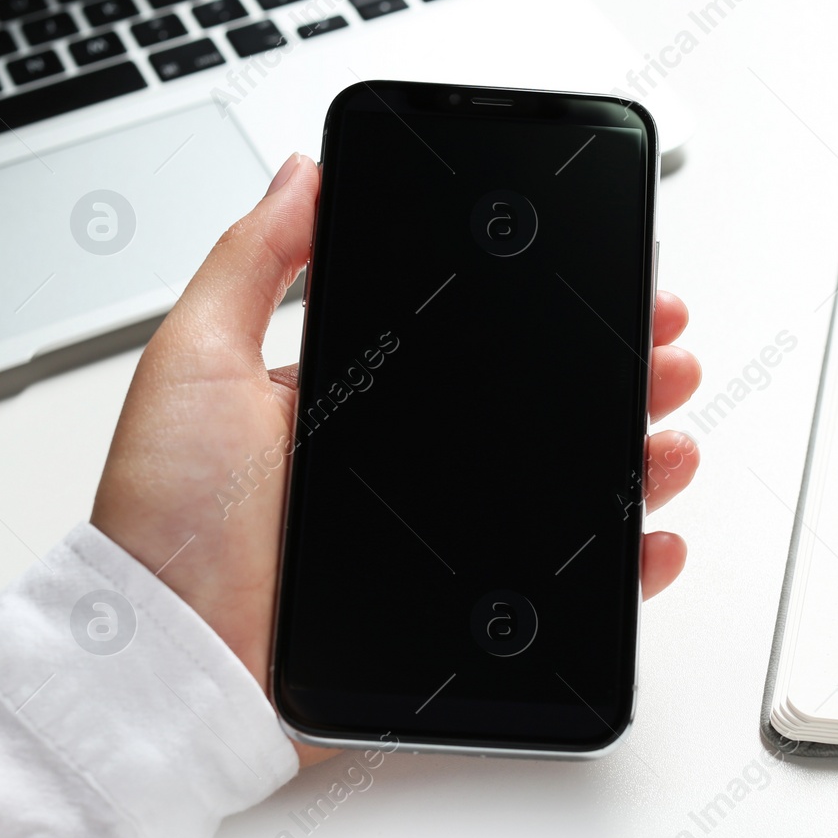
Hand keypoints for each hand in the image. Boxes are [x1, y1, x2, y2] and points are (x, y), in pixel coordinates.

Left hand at [91, 154, 701, 766]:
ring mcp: (440, 539)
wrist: (169, 665)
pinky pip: (564, 591)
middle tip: (664, 349)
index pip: (474, 343)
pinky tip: (652, 536)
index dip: (541, 312)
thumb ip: (251, 263)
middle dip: (617, 372)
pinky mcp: (459, 615)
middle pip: (538, 412)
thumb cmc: (167, 524)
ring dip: (637, 457)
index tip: (598, 278)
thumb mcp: (194, 362)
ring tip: (670, 436)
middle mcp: (407, 467)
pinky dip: (622, 568)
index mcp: (356, 402)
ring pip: (566, 492)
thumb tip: (302, 172)